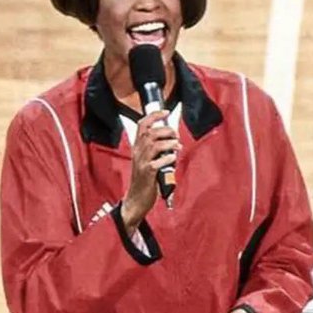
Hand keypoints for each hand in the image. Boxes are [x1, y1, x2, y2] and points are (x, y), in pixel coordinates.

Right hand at [122, 110, 179, 230]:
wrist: (135, 200)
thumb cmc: (144, 181)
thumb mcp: (146, 162)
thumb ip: (155, 151)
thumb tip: (172, 141)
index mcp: (137, 148)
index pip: (142, 125)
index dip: (154, 115)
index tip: (165, 111)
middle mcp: (138, 153)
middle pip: (150, 132)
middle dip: (166, 131)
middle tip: (175, 136)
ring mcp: (142, 163)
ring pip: (155, 144)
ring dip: (169, 143)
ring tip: (177, 146)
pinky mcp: (147, 174)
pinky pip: (159, 161)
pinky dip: (168, 158)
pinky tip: (173, 160)